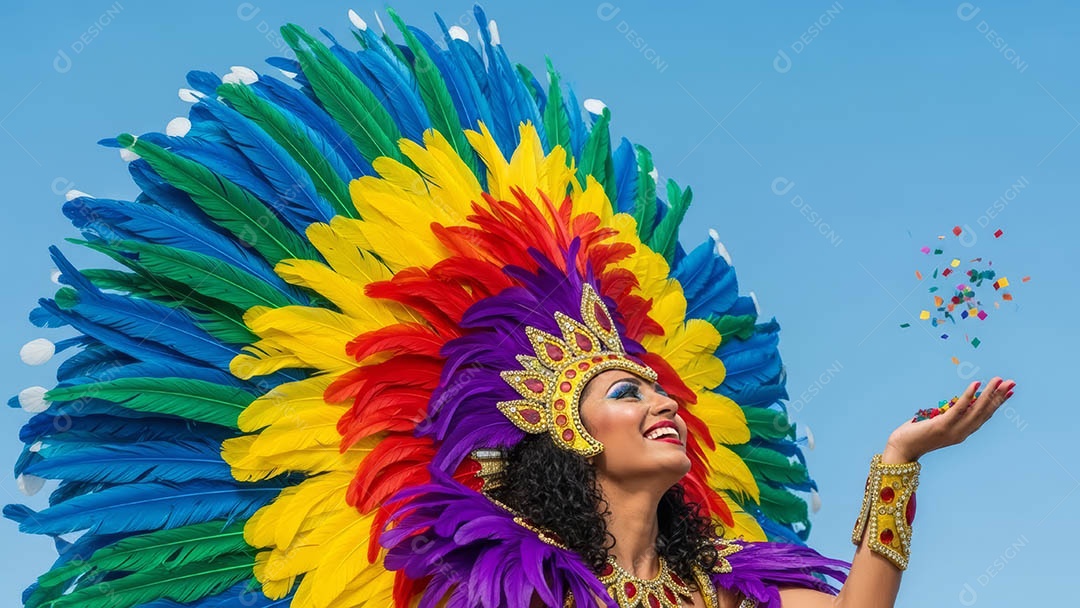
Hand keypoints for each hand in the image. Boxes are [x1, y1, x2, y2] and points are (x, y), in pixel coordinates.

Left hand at [882, 377, 1015, 462]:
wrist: (901, 448)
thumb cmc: (916, 434)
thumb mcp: (937, 422)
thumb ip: (950, 414)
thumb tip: (959, 402)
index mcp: (962, 432)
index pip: (984, 416)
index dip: (997, 403)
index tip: (1009, 391)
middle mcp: (961, 433)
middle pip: (985, 412)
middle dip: (999, 397)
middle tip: (1011, 382)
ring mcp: (953, 430)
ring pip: (976, 410)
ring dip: (989, 394)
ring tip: (998, 380)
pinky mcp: (942, 425)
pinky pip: (959, 408)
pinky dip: (969, 396)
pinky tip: (976, 384)